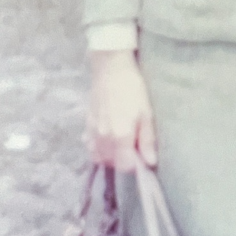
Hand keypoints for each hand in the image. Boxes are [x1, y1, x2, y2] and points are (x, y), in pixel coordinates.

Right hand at [86, 51, 156, 170]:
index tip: (142, 154)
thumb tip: (150, 162)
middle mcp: (103, 139)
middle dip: (124, 160)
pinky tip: (108, 138)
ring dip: (111, 156)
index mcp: (120, 136)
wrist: (111, 69)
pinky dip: (99, 149)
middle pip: (112, 164)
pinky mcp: (85, 126)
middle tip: (134, 145)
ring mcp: (92, 133)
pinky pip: (90, 147)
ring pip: (99, 158)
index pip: (125, 166)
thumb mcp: (146, 112)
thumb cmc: (133, 88)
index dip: (136, 164)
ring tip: (122, 142)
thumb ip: (147, 139)